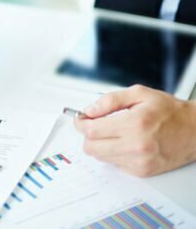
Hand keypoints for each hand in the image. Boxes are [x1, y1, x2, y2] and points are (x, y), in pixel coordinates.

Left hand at [74, 85, 195, 176]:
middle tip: (93, 125)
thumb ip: (110, 100)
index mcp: (134, 124)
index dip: (81, 123)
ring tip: (112, 132)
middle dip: (87, 135)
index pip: (92, 130)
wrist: (195, 131)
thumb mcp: (139, 94)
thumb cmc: (170, 111)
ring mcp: (139, 162)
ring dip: (100, 144)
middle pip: (91, 147)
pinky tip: (124, 142)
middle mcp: (136, 146)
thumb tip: (90, 110)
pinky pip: (114, 164)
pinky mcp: (142, 171)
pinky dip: (113, 153)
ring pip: (101, 157)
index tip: (80, 119)